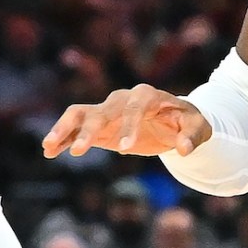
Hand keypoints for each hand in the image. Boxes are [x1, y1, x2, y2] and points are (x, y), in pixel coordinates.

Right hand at [42, 86, 211, 160]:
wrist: (173, 120)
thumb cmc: (187, 122)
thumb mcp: (199, 127)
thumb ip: (193, 136)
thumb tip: (183, 149)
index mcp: (147, 96)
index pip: (135, 107)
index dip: (129, 126)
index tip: (124, 150)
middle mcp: (122, 99)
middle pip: (102, 110)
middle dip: (90, 130)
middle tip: (79, 151)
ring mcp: (107, 110)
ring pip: (80, 114)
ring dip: (64, 128)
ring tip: (48, 146)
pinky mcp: (98, 123)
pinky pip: (75, 127)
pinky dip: (63, 137)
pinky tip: (49, 152)